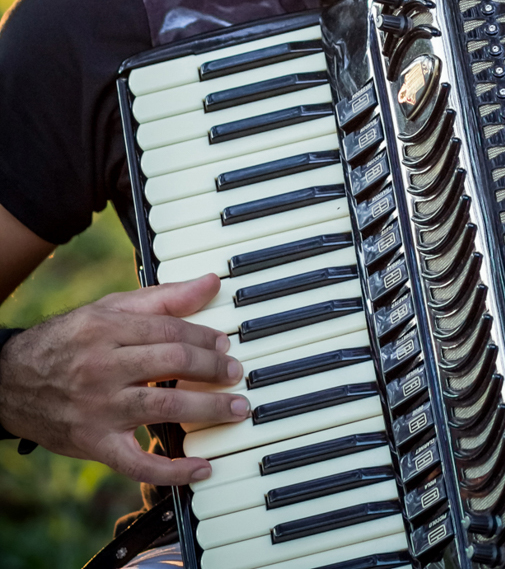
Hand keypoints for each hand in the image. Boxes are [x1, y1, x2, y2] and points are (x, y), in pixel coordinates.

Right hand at [0, 274, 246, 482]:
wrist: (10, 381)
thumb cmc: (69, 340)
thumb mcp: (109, 308)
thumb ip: (163, 298)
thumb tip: (210, 282)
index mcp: (107, 329)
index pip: (170, 331)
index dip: (204, 338)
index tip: (224, 345)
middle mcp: (103, 368)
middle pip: (171, 364)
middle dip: (212, 369)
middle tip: (236, 374)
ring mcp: (98, 409)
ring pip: (163, 408)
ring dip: (207, 410)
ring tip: (235, 409)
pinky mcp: (93, 444)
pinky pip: (137, 462)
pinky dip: (171, 470)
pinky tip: (201, 466)